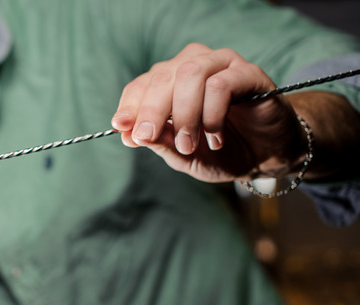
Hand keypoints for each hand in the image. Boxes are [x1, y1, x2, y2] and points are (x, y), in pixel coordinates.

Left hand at [111, 42, 306, 182]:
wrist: (265, 156)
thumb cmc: (220, 152)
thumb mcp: (182, 155)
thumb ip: (159, 143)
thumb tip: (131, 134)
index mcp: (171, 81)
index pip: (142, 85)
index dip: (129, 106)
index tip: (121, 127)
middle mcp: (194, 65)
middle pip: (163, 76)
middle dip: (150, 111)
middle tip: (147, 138)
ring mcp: (222, 65)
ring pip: (191, 74)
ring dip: (183, 114)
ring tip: (187, 144)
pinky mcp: (249, 73)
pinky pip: (221, 84)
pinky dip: (212, 114)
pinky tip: (215, 138)